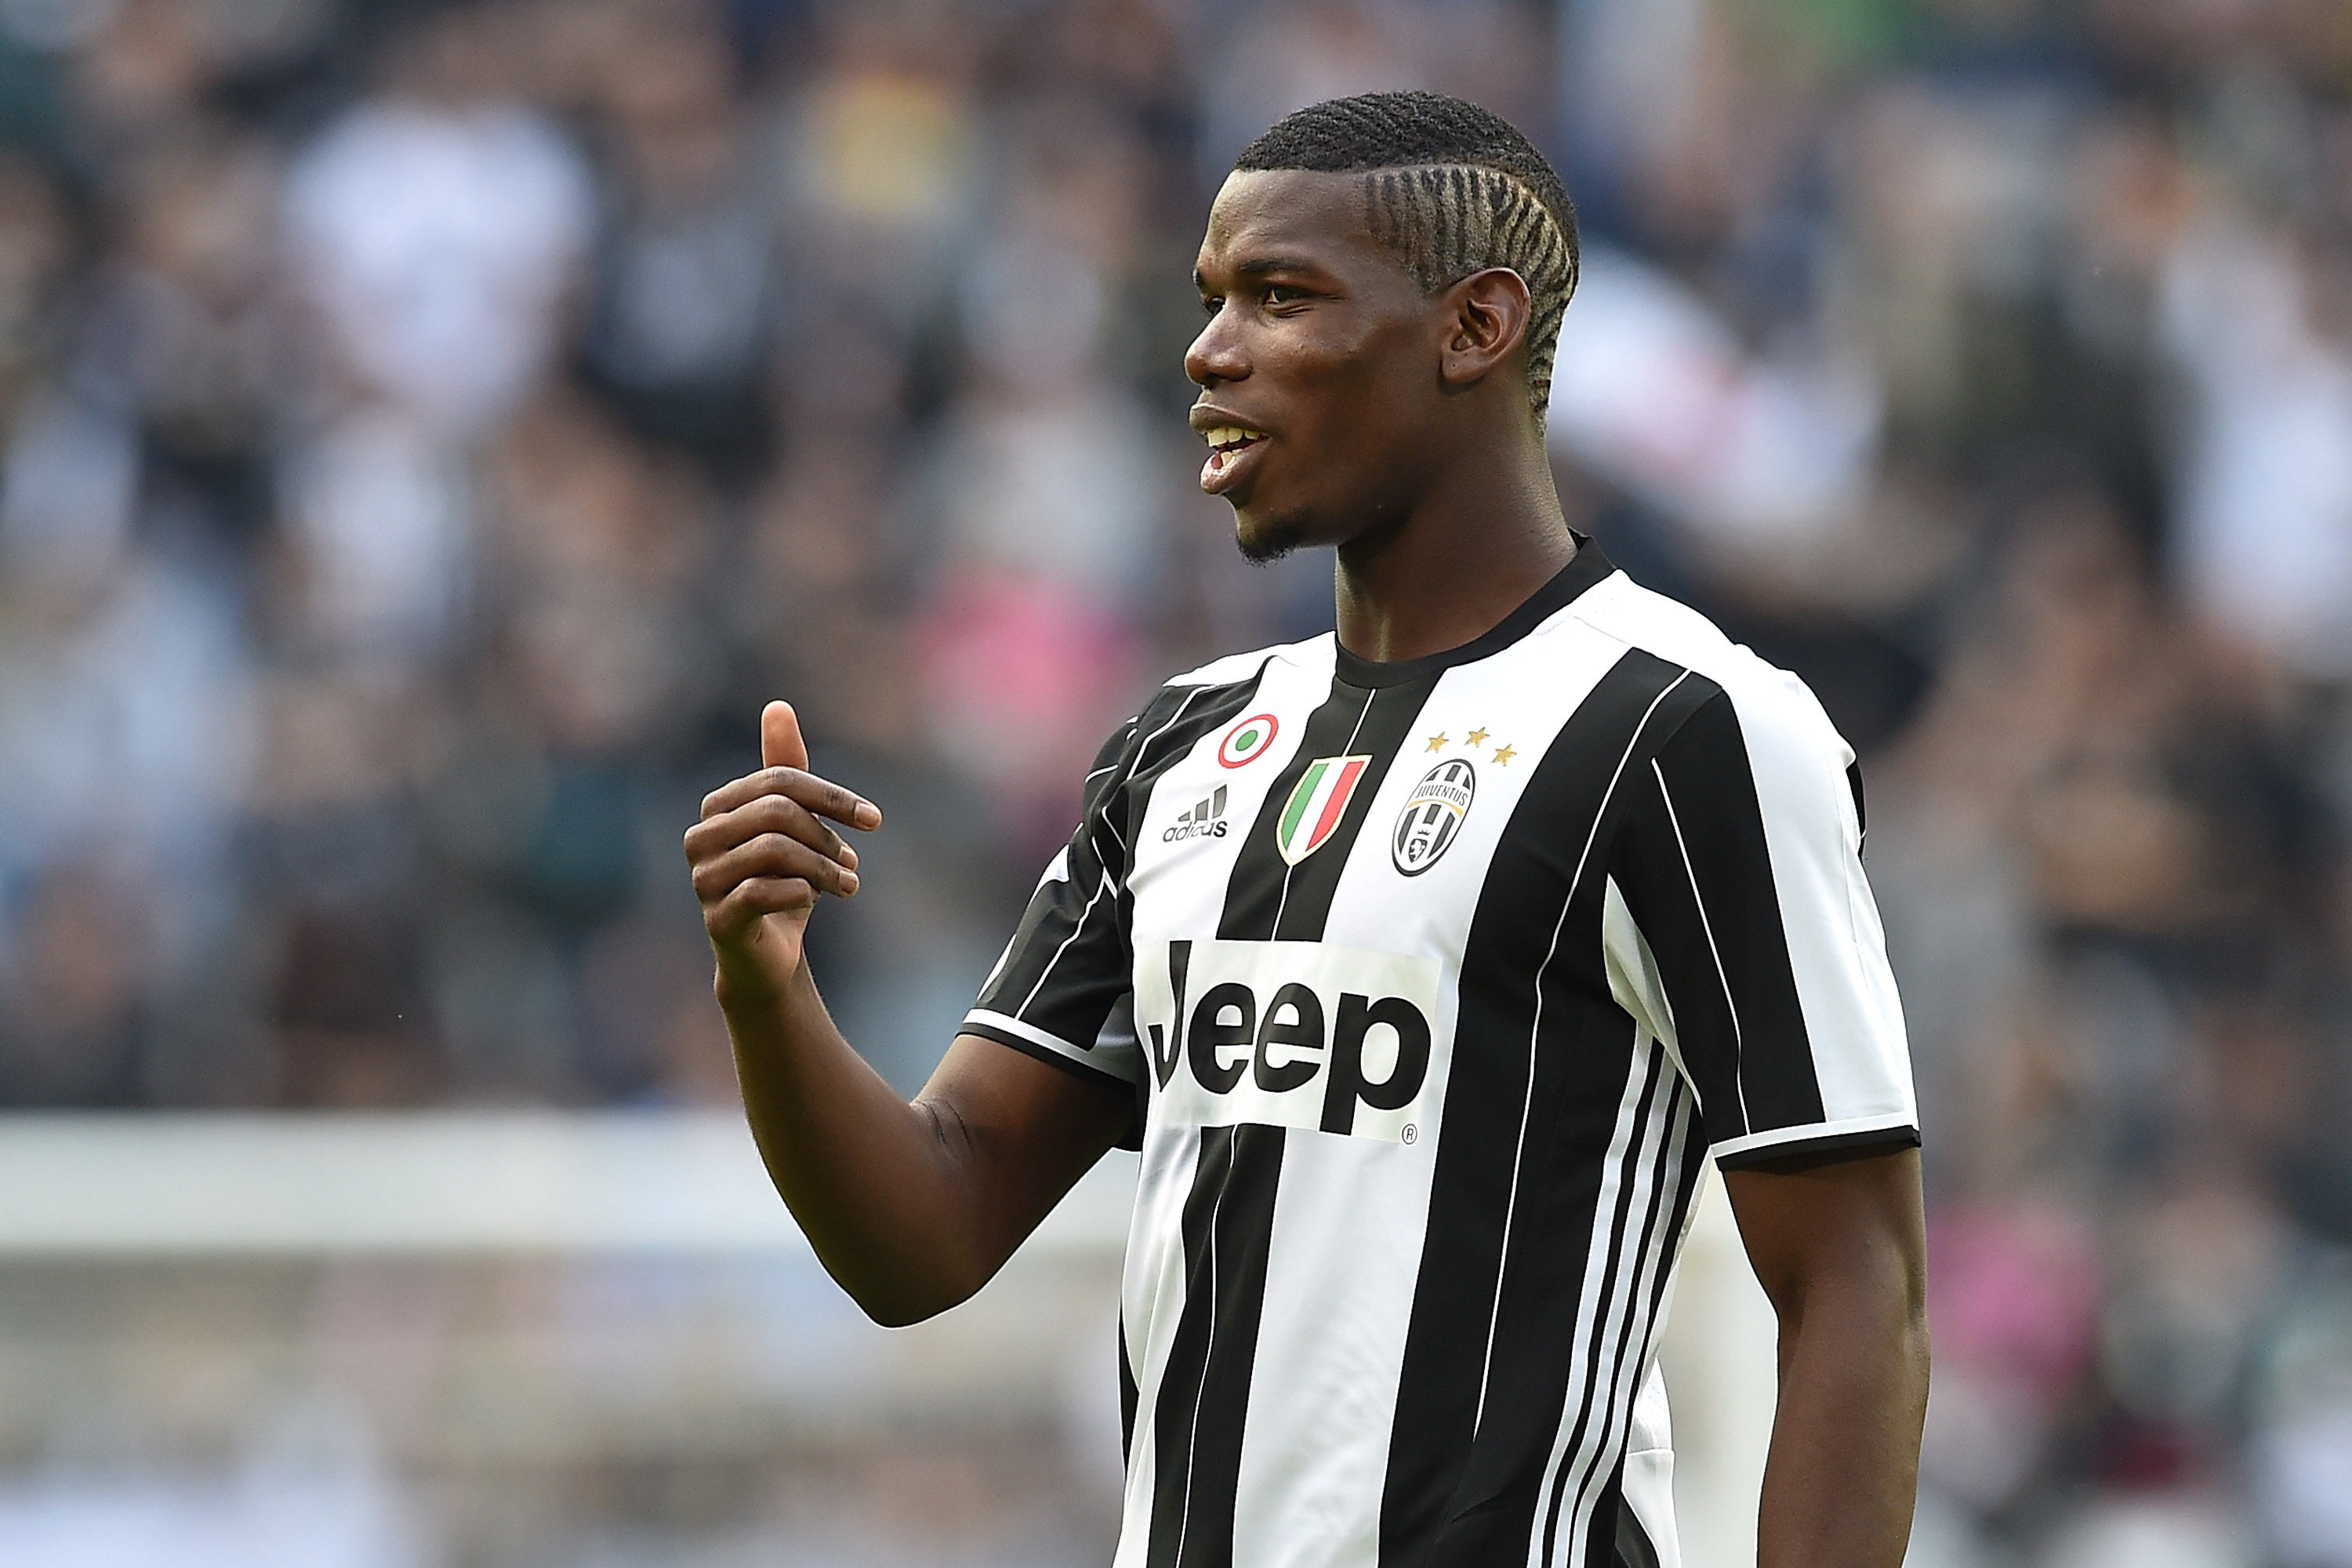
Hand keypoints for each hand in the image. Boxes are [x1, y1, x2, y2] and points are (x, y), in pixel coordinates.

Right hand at [686, 701, 882, 1001]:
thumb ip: (786, 770)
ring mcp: (703, 879)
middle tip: (854, 861)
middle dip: (826, 834)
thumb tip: (777, 706)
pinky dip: (800, 892)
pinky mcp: (716, 918)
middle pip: (777, 811)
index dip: (832, 797)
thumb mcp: (794, 825)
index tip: (874, 820)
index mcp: (719, 806)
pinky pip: (761, 891)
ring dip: (823, 867)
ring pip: (773, 850)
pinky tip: (814, 899)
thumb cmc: (782, 882)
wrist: (768, 956)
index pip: (780, 780)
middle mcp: (700, 838)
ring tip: (849, 884)